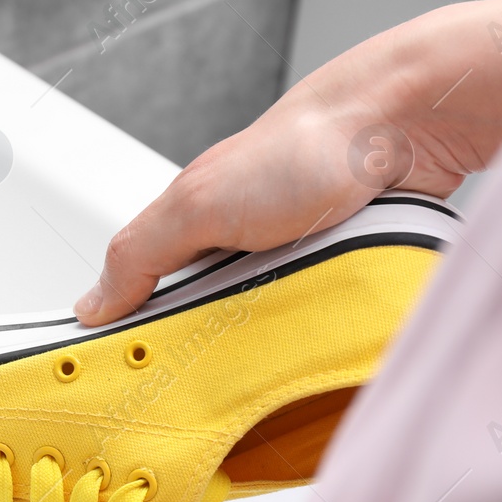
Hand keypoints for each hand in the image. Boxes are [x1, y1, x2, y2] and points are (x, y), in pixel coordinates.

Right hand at [74, 0, 501, 325]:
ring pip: (266, 331)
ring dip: (272, 342)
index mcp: (192, 226)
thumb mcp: (197, 203)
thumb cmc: (308, 147)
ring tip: (277, 344)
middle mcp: (240, 245)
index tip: (131, 373)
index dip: (136, 334)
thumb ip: (139, 252)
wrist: (409, 128)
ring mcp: (293, 263)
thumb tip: (92, 303)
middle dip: (210, 347)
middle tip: (215, 365)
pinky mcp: (342, 276)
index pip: (145, 295)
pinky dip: (321, 330)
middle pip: (207, 325)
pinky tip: (324, 332)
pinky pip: (320, 324)